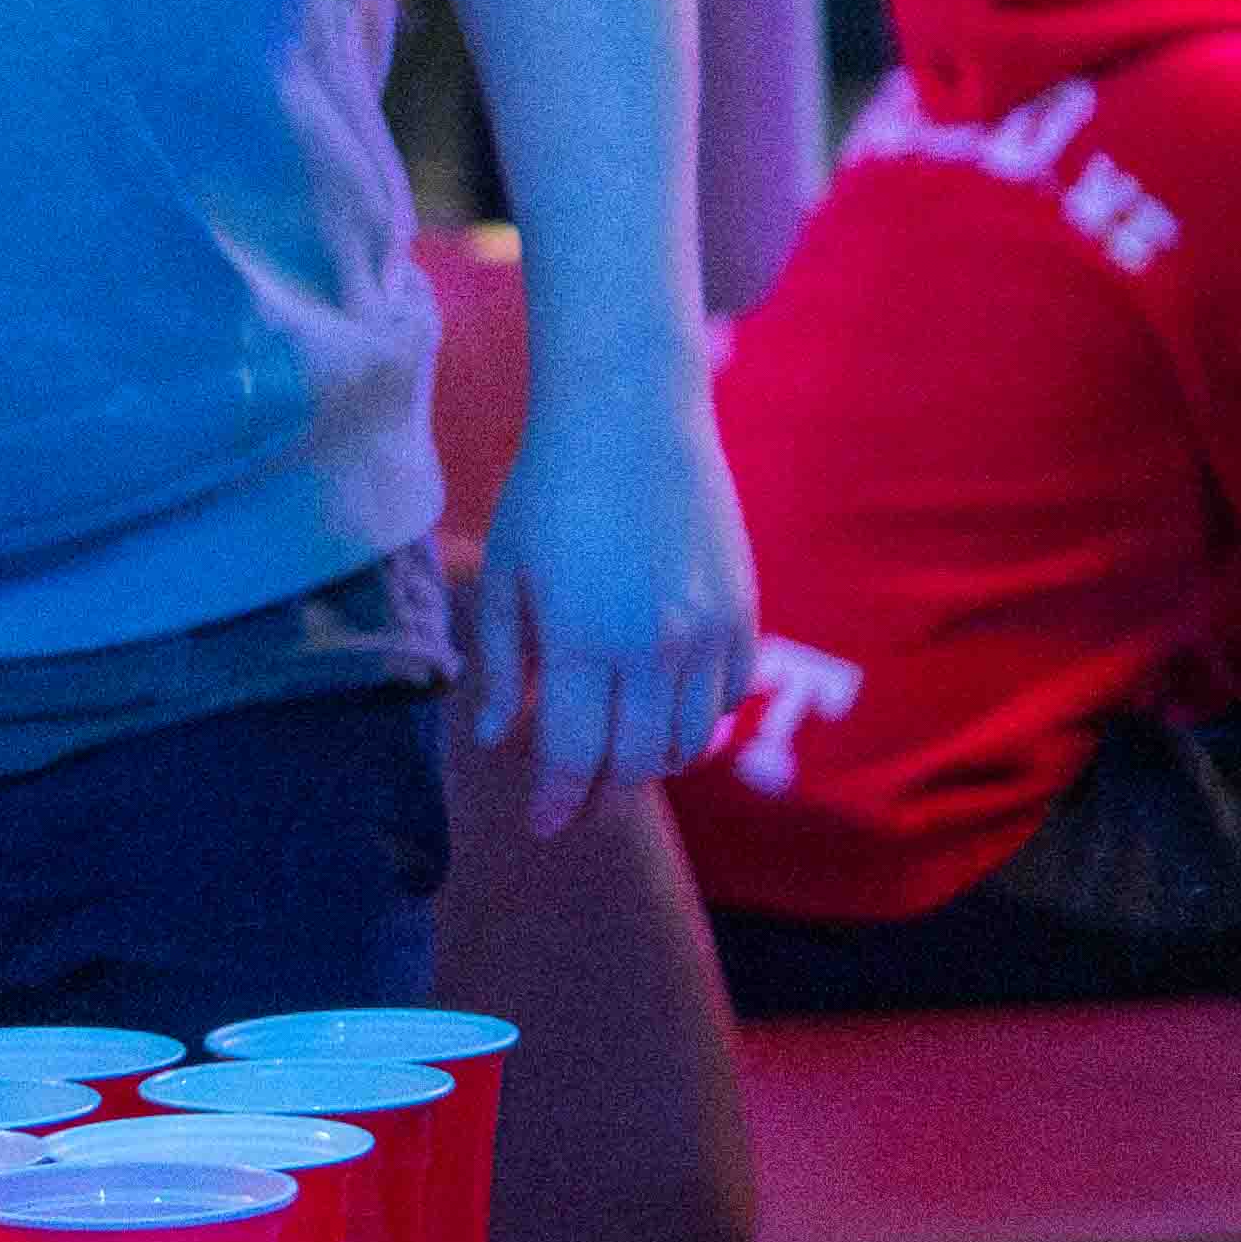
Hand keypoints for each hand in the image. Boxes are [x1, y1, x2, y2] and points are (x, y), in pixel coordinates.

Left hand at [465, 379, 756, 840]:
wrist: (633, 416)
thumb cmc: (551, 489)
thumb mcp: (506, 571)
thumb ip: (500, 661)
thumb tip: (497, 739)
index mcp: (581, 638)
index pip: (572, 754)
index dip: (556, 799)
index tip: (541, 825)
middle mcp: (652, 646)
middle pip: (635, 763)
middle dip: (601, 794)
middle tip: (575, 801)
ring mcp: (707, 632)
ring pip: (688, 741)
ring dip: (650, 760)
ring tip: (616, 753)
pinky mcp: (743, 613)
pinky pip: (726, 698)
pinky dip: (695, 718)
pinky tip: (661, 704)